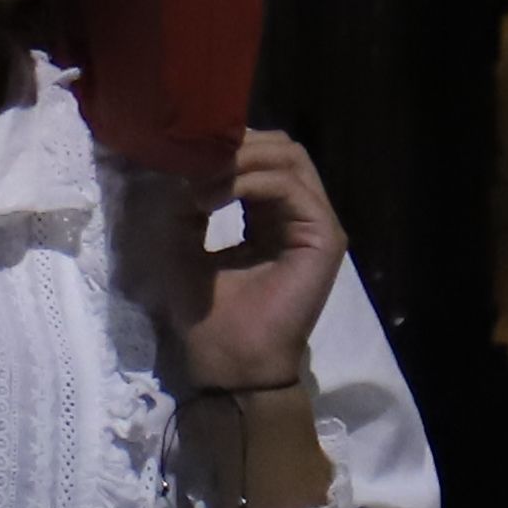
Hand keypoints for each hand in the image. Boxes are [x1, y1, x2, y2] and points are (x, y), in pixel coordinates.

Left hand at [124, 128, 344, 390]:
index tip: (183, 154)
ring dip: (240, 159)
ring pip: (289, 158)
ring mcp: (316, 223)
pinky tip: (213, 195)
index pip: (262, 157)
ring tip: (200, 179)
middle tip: (193, 159)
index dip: (227, 146)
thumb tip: (183, 164)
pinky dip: (249, 180)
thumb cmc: (208, 314)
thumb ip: (190, 201)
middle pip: (281, 148)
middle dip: (236, 145)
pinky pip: (290, 187)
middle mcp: (298, 213)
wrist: (229, 363)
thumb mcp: (183, 245)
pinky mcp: (325, 237)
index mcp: (271, 215)